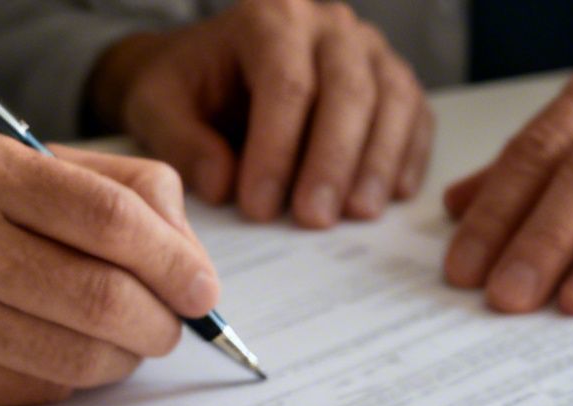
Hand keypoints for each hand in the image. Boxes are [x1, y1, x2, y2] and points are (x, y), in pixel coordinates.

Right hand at [0, 132, 220, 405]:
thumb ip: (100, 187)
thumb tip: (187, 252)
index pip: (108, 221)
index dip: (174, 262)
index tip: (203, 289)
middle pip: (103, 300)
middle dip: (159, 323)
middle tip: (170, 325)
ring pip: (78, 359)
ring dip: (123, 359)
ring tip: (121, 340)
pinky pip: (36, 391)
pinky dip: (70, 379)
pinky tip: (56, 353)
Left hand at [88, 0, 430, 227]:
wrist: (214, 71)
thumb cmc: (189, 88)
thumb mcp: (157, 107)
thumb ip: (181, 142)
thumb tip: (222, 183)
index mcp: (269, 17)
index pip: (285, 84)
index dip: (276, 150)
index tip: (258, 207)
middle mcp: (328, 24)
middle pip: (347, 90)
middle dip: (332, 160)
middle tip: (314, 218)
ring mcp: (368, 49)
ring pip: (391, 100)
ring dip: (378, 163)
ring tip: (357, 214)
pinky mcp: (393, 79)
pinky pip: (415, 115)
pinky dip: (409, 156)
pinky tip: (394, 196)